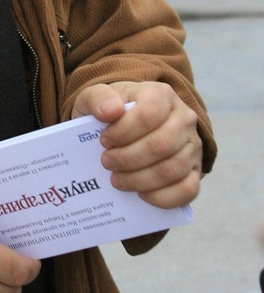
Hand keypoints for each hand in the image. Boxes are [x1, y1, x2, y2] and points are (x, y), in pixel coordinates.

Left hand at [72, 82, 201, 208]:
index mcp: (161, 95)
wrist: (127, 123)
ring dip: (140, 180)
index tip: (104, 140)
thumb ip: (98, 98)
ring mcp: (193, 145)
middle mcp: (184, 118)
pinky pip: (188, 190)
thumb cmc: (112, 111)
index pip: (148, 115)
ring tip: (117, 179)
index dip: (123, 132)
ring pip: (173, 169)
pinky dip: (162, 197)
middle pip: (162, 145)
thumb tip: (110, 110)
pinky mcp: (195, 170)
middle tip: (106, 162)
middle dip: (128, 159)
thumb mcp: (96, 97)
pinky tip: (140, 194)